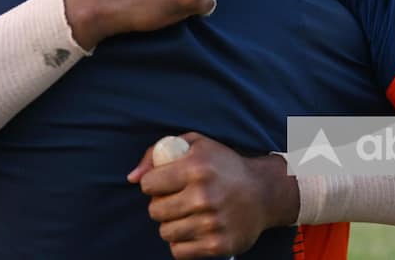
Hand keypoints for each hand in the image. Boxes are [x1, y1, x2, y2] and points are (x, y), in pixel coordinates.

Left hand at [127, 133, 299, 259]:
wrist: (263, 192)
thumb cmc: (222, 165)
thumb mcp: (194, 144)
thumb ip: (157, 153)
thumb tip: (131, 178)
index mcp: (196, 167)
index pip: (148, 184)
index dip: (153, 183)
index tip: (164, 183)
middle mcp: (204, 195)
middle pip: (154, 211)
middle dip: (160, 205)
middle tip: (176, 199)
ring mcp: (212, 222)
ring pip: (165, 232)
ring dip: (171, 224)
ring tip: (186, 213)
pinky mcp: (219, 245)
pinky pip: (179, 251)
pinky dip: (182, 242)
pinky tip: (193, 229)